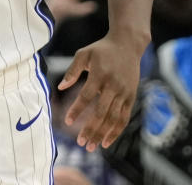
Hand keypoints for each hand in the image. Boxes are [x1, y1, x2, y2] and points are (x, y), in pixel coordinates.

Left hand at [58, 34, 141, 151]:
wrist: (127, 44)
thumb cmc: (101, 49)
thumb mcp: (84, 54)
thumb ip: (72, 70)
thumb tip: (60, 87)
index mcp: (100, 74)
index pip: (87, 96)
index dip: (77, 110)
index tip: (67, 121)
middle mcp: (113, 85)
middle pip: (102, 112)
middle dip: (91, 129)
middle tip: (80, 143)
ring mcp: (124, 92)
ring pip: (113, 118)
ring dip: (102, 134)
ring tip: (91, 146)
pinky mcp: (131, 97)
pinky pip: (124, 118)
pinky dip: (116, 132)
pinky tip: (106, 142)